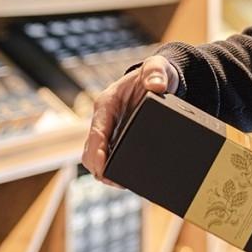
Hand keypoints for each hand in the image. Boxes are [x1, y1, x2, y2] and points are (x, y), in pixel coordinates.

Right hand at [81, 54, 178, 183]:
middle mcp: (104, 119)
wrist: (161, 78)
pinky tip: (127, 179)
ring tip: (122, 184)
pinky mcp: (119, 138)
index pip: (96, 130)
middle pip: (91, 150)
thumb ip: (156, 72)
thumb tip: (156, 86)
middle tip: (116, 182)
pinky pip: (110, 157)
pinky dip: (114, 169)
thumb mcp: (158, 67)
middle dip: (99, 167)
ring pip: (97, 157)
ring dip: (105, 172)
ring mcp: (110, 130)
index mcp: (107, 103)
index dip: (97, 150)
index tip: (102, 166)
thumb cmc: (156, 73)